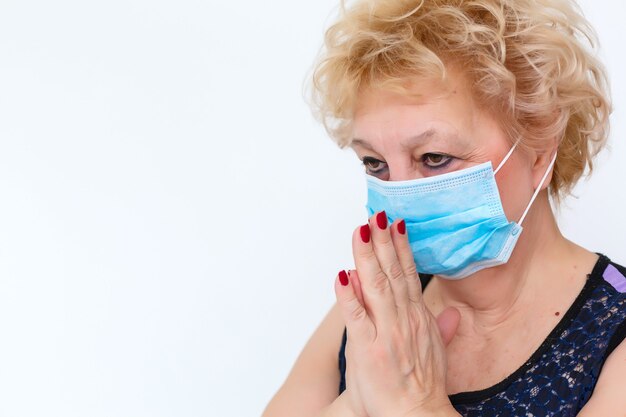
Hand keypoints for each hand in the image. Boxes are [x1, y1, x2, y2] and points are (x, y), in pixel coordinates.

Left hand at [334, 211, 460, 416]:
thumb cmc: (421, 388)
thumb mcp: (437, 353)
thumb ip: (442, 328)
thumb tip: (451, 313)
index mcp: (417, 319)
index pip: (408, 275)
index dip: (401, 248)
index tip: (395, 225)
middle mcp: (402, 320)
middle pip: (392, 273)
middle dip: (384, 241)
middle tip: (377, 214)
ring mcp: (385, 332)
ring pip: (376, 286)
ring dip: (368, 256)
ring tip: (361, 230)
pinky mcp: (367, 348)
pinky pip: (355, 315)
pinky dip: (348, 294)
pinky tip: (342, 273)